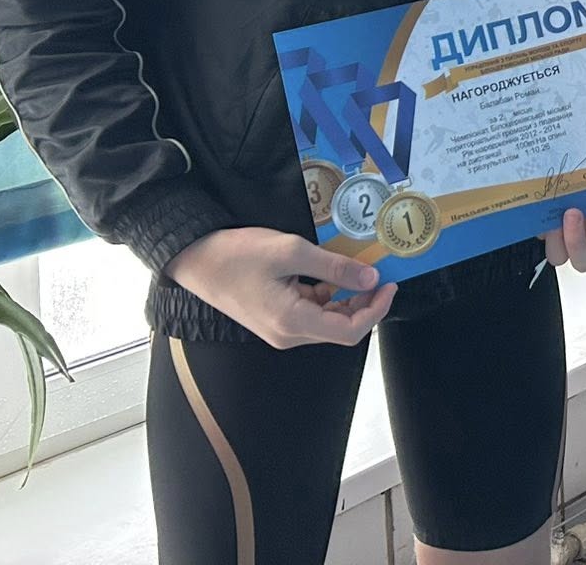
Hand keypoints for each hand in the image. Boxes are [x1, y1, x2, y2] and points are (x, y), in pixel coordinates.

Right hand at [165, 227, 396, 349]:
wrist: (196, 260)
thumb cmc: (238, 254)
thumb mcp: (291, 251)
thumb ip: (334, 267)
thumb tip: (371, 279)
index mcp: (292, 323)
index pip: (350, 331)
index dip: (375, 310)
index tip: (389, 284)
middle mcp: (288, 334)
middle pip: (341, 328)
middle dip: (365, 303)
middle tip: (379, 273)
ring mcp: (281, 328)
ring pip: (329, 319)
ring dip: (348, 297)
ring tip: (359, 268)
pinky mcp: (276, 317)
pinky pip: (313, 311)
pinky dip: (329, 294)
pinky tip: (332, 271)